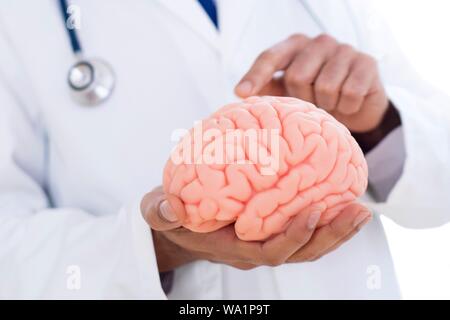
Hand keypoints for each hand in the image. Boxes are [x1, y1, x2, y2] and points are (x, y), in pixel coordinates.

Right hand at [141, 187, 372, 271]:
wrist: (179, 227)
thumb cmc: (172, 217)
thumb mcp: (157, 213)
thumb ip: (159, 211)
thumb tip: (166, 207)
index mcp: (232, 247)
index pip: (270, 250)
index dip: (294, 236)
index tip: (314, 210)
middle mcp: (255, 249)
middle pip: (301, 252)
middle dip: (331, 235)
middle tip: (359, 210)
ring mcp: (264, 241)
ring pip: (307, 245)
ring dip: (336, 230)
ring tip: (361, 208)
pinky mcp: (270, 230)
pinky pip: (302, 230)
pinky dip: (324, 219)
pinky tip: (340, 198)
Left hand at [235, 34, 388, 132]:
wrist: (356, 107)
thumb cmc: (316, 96)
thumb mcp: (288, 92)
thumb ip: (268, 87)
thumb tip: (241, 93)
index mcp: (294, 45)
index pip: (270, 57)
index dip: (255, 75)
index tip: (241, 94)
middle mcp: (319, 42)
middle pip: (297, 77)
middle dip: (302, 98)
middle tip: (312, 102)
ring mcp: (345, 50)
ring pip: (326, 87)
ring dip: (327, 105)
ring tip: (330, 103)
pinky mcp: (367, 63)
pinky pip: (350, 94)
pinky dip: (346, 108)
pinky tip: (347, 104)